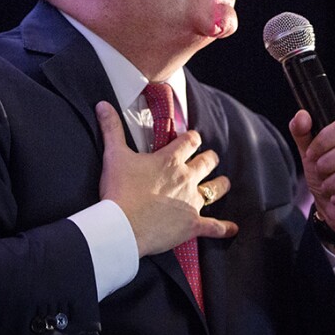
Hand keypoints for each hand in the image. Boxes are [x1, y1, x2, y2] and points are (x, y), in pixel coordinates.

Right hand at [95, 101, 238, 256]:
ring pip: (216, 189)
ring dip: (220, 185)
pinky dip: (223, 228)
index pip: (190, 140)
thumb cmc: (118, 191)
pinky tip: (232, 229)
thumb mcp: (113, 155)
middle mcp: (186, 178)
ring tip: (223, 184)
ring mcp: (191, 201)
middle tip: (208, 159)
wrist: (121, 226)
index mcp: (170, 160)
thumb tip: (103, 105)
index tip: (191, 139)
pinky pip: (213, 226)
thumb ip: (111, 128)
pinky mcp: (192, 224)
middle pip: (207, 162)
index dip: (192, 138)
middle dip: (209, 159)